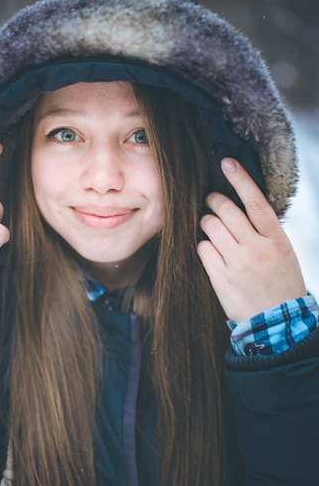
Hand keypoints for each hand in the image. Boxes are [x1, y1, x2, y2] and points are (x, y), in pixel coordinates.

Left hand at [197, 158, 305, 321]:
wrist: (276, 322)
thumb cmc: (280, 283)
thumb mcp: (283, 253)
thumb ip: (265, 230)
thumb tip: (240, 206)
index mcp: (277, 239)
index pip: (256, 201)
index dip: (240, 179)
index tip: (227, 162)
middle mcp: (257, 248)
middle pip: (226, 210)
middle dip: (214, 200)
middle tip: (212, 201)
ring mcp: (237, 262)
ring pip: (210, 226)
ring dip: (207, 222)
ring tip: (212, 229)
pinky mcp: (220, 277)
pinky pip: (202, 248)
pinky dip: (204, 245)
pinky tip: (212, 251)